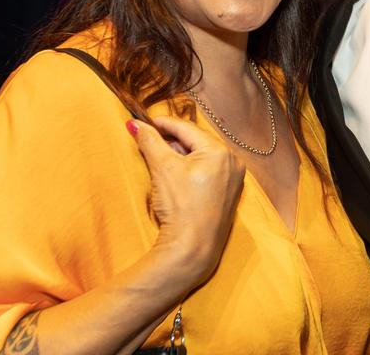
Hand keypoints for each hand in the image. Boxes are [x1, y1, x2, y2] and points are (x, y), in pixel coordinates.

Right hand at [128, 116, 244, 282]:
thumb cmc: (180, 206)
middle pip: (197, 141)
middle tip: (151, 141)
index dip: (163, 124)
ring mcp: (234, 180)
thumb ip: (149, 141)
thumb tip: (135, 124)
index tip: (145, 122)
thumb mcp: (162, 168)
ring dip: (182, 155)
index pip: (187, 128)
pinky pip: (210, 173)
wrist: (192, 248)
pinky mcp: (229, 195)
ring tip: (161, 159)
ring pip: (203, 157)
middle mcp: (233, 162)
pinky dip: (192, 170)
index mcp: (221, 151)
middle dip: (173, 140)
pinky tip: (177, 176)